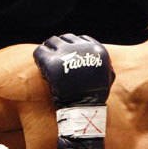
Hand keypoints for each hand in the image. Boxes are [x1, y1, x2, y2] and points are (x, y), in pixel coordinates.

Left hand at [34, 33, 114, 148]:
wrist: (83, 110)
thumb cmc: (95, 97)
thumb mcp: (108, 79)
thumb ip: (107, 67)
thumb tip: (107, 63)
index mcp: (97, 50)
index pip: (82, 39)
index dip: (74, 47)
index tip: (69, 56)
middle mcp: (81, 48)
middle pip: (66, 38)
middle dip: (61, 47)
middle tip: (56, 58)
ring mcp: (65, 54)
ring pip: (52, 42)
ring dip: (50, 50)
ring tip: (47, 61)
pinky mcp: (51, 62)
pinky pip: (40, 52)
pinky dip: (39, 57)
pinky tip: (40, 65)